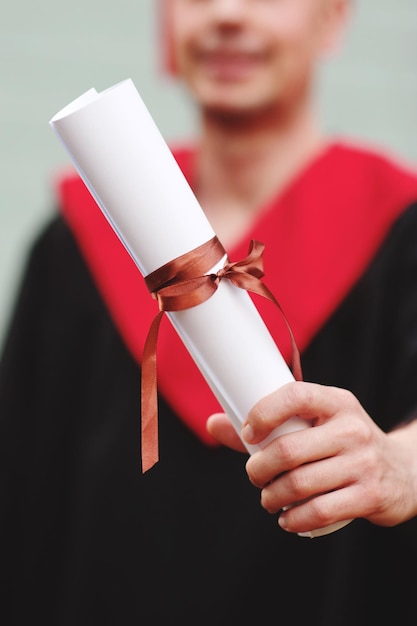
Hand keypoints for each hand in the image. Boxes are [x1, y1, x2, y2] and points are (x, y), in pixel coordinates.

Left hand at [207, 381, 416, 534]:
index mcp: (335, 401)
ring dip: (272, 498)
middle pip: (289, 450)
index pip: (295, 395)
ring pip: (299, 485)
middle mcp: (351, 428)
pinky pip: (319, 512)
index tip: (248, 432)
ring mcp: (363, 462)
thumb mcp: (316, 423)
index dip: (264, 413)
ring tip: (268, 499)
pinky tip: (287, 519)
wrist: (401, 470)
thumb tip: (214, 423)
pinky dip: (294, 520)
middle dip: (258, 469)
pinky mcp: (369, 494)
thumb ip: (267, 425)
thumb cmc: (343, 443)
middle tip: (254, 475)